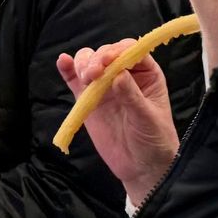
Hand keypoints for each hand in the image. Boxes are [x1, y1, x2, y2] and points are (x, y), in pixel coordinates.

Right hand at [56, 43, 178, 208]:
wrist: (141, 166)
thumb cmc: (154, 140)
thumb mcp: (147, 118)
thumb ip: (132, 96)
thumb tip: (118, 74)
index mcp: (146, 74)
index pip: (130, 51)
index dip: (118, 51)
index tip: (108, 61)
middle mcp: (124, 75)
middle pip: (106, 53)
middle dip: (97, 59)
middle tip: (93, 75)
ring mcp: (105, 86)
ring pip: (89, 62)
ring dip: (83, 63)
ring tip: (85, 78)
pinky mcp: (88, 100)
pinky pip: (75, 80)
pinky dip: (68, 70)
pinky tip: (62, 62)